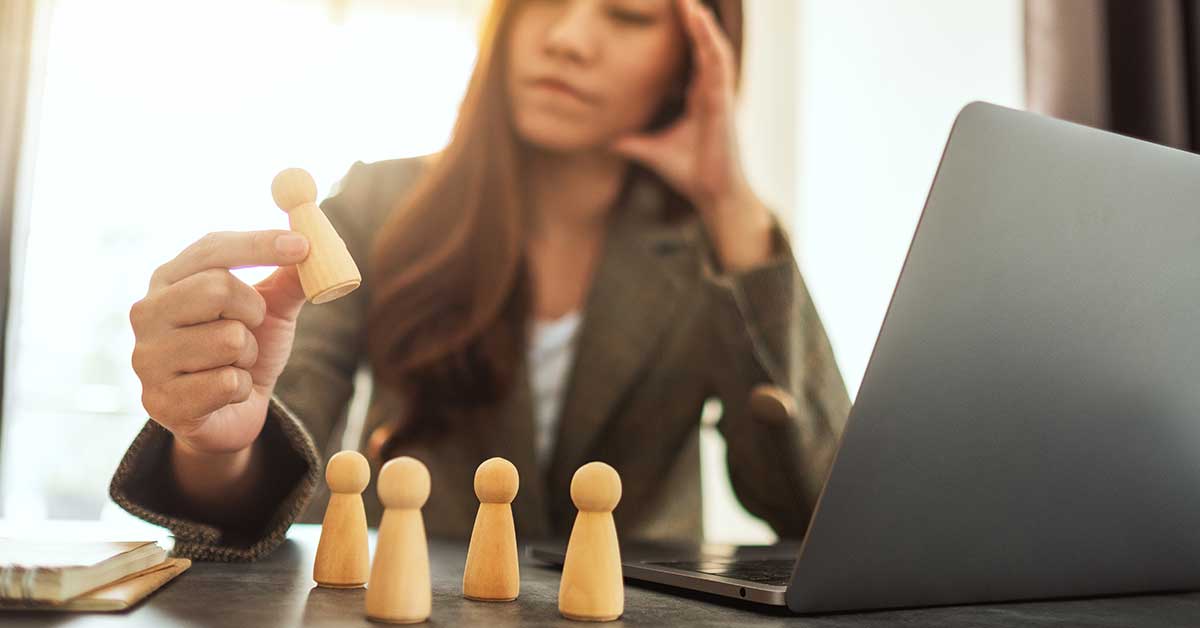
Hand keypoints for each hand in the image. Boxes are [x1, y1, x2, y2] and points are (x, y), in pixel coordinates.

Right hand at [130, 230, 309, 454]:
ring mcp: (147, 357)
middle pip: (218, 289)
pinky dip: (242, 388)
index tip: (303, 246)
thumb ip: (290, 277)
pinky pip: (228, 384)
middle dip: (253, 311)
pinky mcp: (160, 400)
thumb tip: (316, 245)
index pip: (212, 248)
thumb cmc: (245, 350)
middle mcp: (147, 312)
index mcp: (169, 278)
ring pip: (230, 340)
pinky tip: (224, 392)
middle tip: (250, 328)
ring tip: (233, 363)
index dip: (259, 245)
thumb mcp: (271, 309)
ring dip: (248, 356)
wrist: (231, 413)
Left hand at [611, 0, 772, 270]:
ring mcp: (720, 93)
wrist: (712, 194)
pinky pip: (718, 63)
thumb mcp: (651, 150)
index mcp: (698, 96)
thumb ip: (633, 141)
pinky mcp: (724, 101)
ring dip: (700, 21)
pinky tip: (700, 20)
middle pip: (702, 43)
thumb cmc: (690, 172)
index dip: (683, 29)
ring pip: (712, 46)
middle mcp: (710, 90)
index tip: (669, 5)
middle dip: (692, 16)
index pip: (690, 53)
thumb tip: (607, 139)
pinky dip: (709, 40)